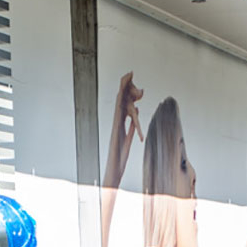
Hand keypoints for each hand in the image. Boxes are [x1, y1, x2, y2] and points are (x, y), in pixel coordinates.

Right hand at [103, 72, 143, 189]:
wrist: (113, 173)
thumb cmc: (118, 162)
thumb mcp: (128, 142)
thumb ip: (131, 131)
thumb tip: (134, 120)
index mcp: (119, 127)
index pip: (124, 107)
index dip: (127, 94)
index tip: (131, 82)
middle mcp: (116, 125)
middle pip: (121, 103)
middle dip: (125, 87)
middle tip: (129, 73)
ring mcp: (115, 128)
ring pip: (119, 106)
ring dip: (123, 91)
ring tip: (128, 77)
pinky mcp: (115, 132)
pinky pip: (118, 116)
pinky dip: (120, 105)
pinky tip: (123, 96)